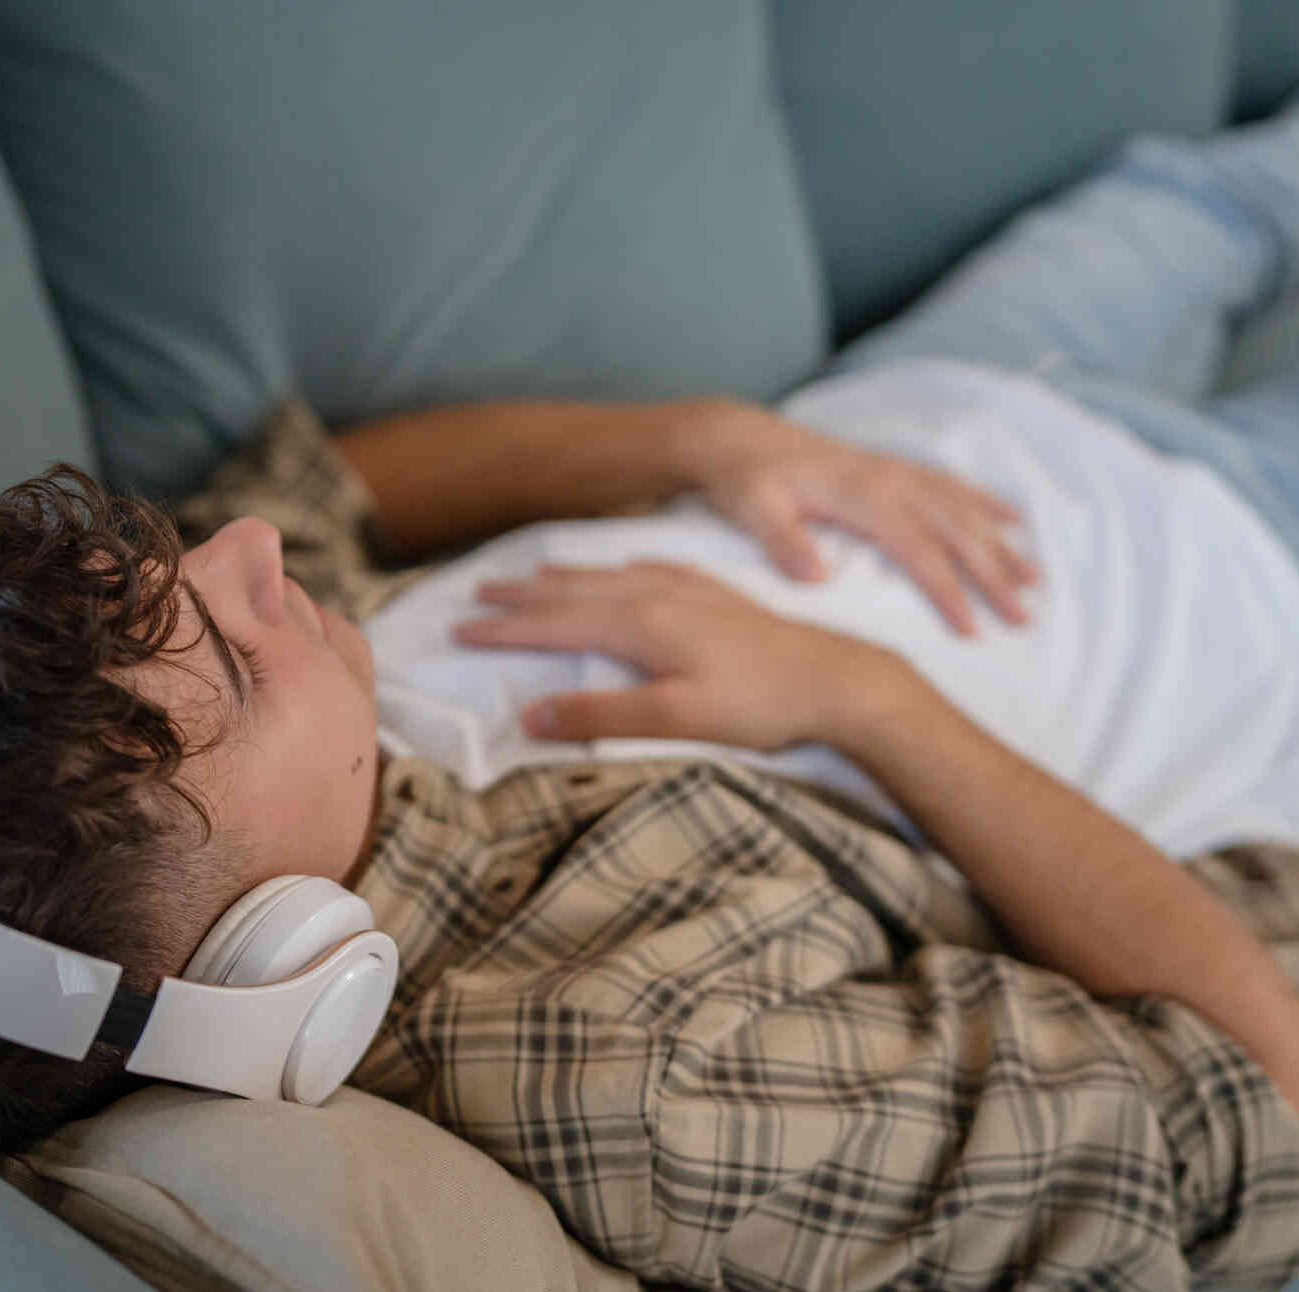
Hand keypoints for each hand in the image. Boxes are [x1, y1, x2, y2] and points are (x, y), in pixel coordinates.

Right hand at [452, 561, 913, 749]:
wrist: (839, 680)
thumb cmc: (759, 706)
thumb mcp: (677, 719)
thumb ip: (603, 715)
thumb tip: (531, 715)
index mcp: (643, 623)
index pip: (556, 623)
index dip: (505, 629)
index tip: (459, 630)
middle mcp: (661, 596)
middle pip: (575, 591)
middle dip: (522, 595)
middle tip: (475, 593)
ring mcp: (693, 592)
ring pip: (611, 575)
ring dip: (566, 576)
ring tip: (532, 573)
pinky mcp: (722, 597)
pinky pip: (657, 567)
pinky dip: (623, 566)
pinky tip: (626, 564)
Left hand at [676, 398, 1039, 636]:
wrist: (738, 438)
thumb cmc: (744, 481)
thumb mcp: (752, 510)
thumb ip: (783, 542)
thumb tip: (817, 578)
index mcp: (861, 494)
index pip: (917, 549)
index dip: (947, 590)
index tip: (971, 631)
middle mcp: (890, 478)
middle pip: (955, 530)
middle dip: (993, 575)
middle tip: (1023, 618)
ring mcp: (895, 470)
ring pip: (963, 507)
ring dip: (1000, 543)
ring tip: (1034, 580)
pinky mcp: (893, 468)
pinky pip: (951, 484)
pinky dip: (986, 503)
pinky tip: (1012, 520)